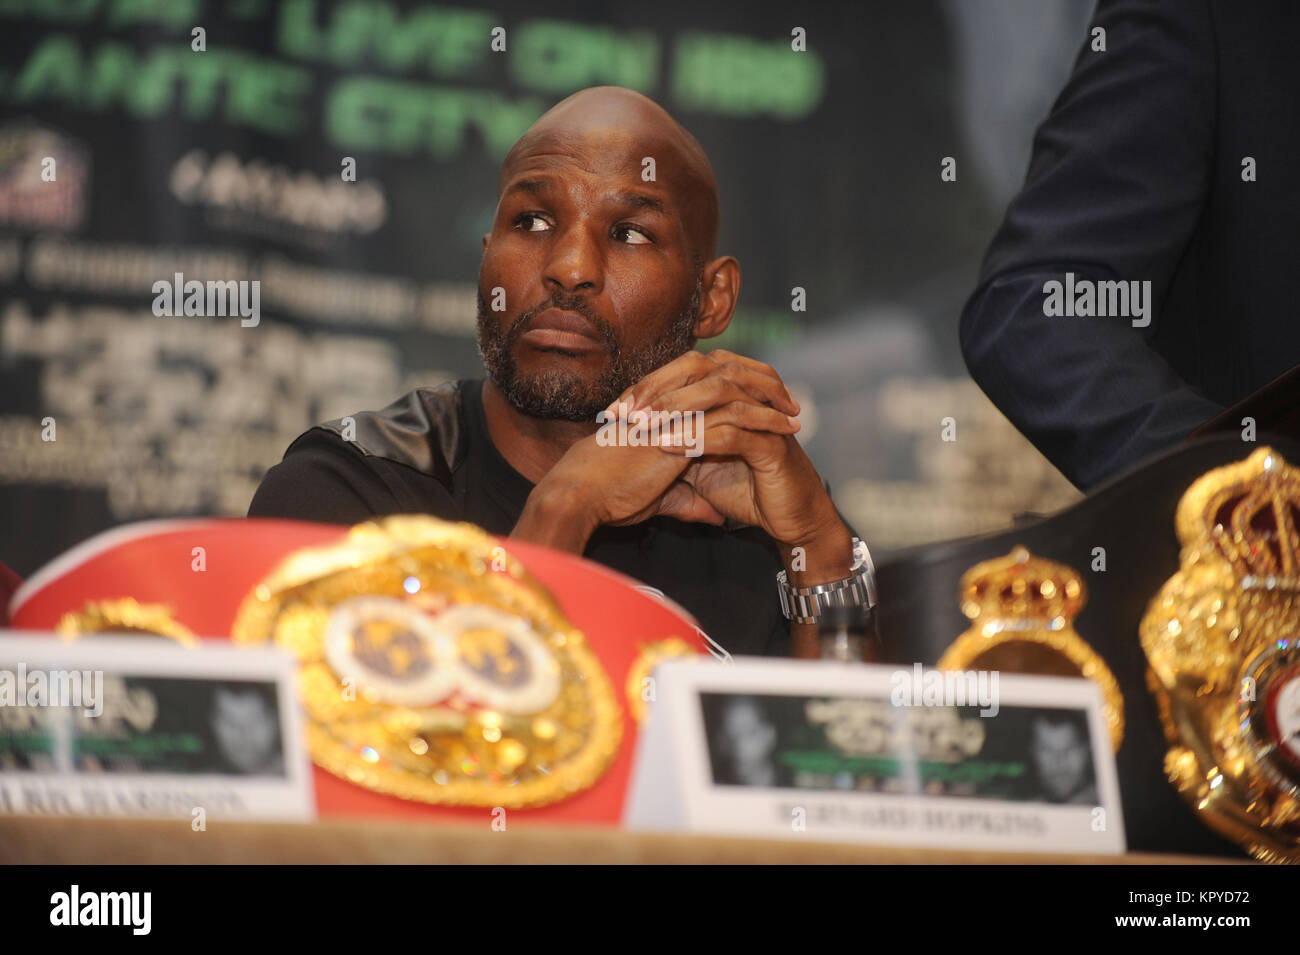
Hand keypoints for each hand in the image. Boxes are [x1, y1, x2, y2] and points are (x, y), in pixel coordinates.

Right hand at [511, 350, 801, 551]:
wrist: (582, 496)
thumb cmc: (607, 497)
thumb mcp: (657, 499)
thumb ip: (689, 501)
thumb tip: (715, 516)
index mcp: (663, 411)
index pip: (709, 390)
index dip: (740, 393)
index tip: (768, 404)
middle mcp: (670, 405)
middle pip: (724, 380)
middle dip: (760, 386)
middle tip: (790, 398)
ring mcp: (676, 413)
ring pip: (732, 395)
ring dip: (768, 402)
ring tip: (795, 414)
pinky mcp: (682, 430)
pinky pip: (731, 419)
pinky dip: (762, 423)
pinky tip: (783, 429)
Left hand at [640, 350, 852, 580]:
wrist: (791, 521)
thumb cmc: (748, 489)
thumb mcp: (699, 465)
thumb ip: (674, 444)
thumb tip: (634, 436)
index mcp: (734, 392)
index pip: (686, 371)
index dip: (648, 385)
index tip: (614, 410)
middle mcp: (751, 395)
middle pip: (701, 369)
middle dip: (657, 389)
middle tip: (624, 412)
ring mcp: (765, 416)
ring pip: (718, 394)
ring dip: (675, 409)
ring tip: (642, 427)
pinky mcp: (773, 445)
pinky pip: (732, 432)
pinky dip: (698, 438)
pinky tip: (669, 447)